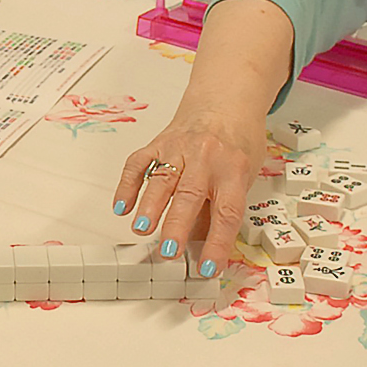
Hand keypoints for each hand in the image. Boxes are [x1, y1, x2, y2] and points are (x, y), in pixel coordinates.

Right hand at [111, 105, 263, 273]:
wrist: (227, 99)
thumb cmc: (238, 141)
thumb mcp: (244, 175)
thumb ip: (220, 207)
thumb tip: (201, 247)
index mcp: (234, 169)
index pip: (227, 212)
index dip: (217, 243)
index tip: (208, 267)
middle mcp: (207, 157)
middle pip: (190, 195)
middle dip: (177, 225)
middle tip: (168, 251)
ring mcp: (180, 148)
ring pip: (162, 179)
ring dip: (150, 206)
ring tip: (141, 229)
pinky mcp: (159, 142)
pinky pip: (139, 163)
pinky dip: (127, 185)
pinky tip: (121, 207)